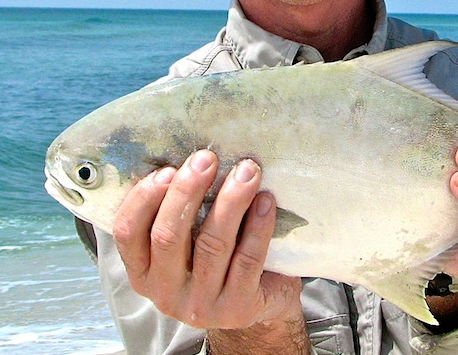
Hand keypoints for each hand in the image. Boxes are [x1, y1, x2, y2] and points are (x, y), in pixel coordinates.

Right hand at [112, 150, 303, 329]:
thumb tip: (187, 160)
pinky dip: (258, 226)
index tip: (167, 169)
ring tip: (247, 171)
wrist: (263, 305)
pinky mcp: (238, 307)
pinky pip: (247, 259)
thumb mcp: (190, 247)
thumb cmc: (223, 264)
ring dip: (230, 201)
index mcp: (143, 273)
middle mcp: (166, 293)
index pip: (127, 233)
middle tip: (207, 159)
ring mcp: (202, 305)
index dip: (143, 199)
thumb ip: (179, 216)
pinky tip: (265, 201)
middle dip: (187, 191)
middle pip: (168, 236)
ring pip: (212, 245)